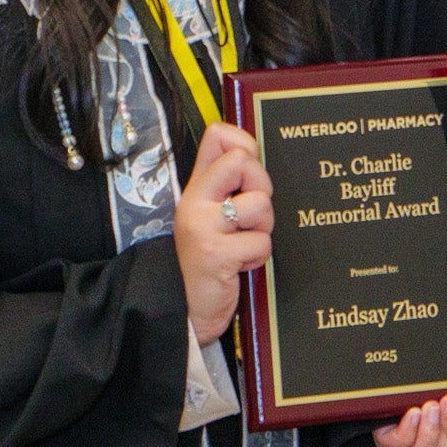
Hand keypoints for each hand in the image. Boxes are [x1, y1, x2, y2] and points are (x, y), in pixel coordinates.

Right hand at [174, 122, 272, 344]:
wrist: (185, 311)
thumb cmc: (207, 259)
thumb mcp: (211, 214)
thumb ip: (227, 182)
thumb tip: (248, 148)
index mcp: (196, 187)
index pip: (218, 136)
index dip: (246, 147)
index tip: (245, 177)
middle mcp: (194, 201)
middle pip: (243, 160)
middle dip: (261, 189)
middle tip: (247, 219)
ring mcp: (203, 227)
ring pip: (261, 203)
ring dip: (262, 229)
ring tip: (240, 243)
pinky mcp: (216, 254)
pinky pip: (261, 242)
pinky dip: (258, 257)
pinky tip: (238, 264)